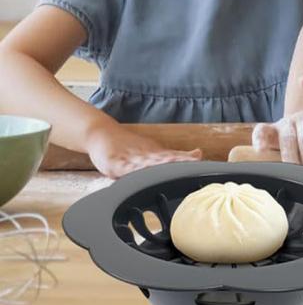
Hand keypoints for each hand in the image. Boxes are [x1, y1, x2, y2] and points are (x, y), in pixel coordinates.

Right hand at [86, 125, 202, 178]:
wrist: (102, 134)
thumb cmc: (129, 146)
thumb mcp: (154, 152)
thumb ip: (175, 156)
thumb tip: (199, 154)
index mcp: (155, 154)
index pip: (174, 156)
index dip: (186, 158)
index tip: (198, 158)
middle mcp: (145, 155)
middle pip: (163, 158)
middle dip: (177, 160)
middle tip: (191, 159)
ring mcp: (130, 158)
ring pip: (145, 162)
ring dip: (157, 163)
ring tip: (170, 163)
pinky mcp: (114, 163)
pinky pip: (123, 167)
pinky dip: (130, 169)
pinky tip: (135, 170)